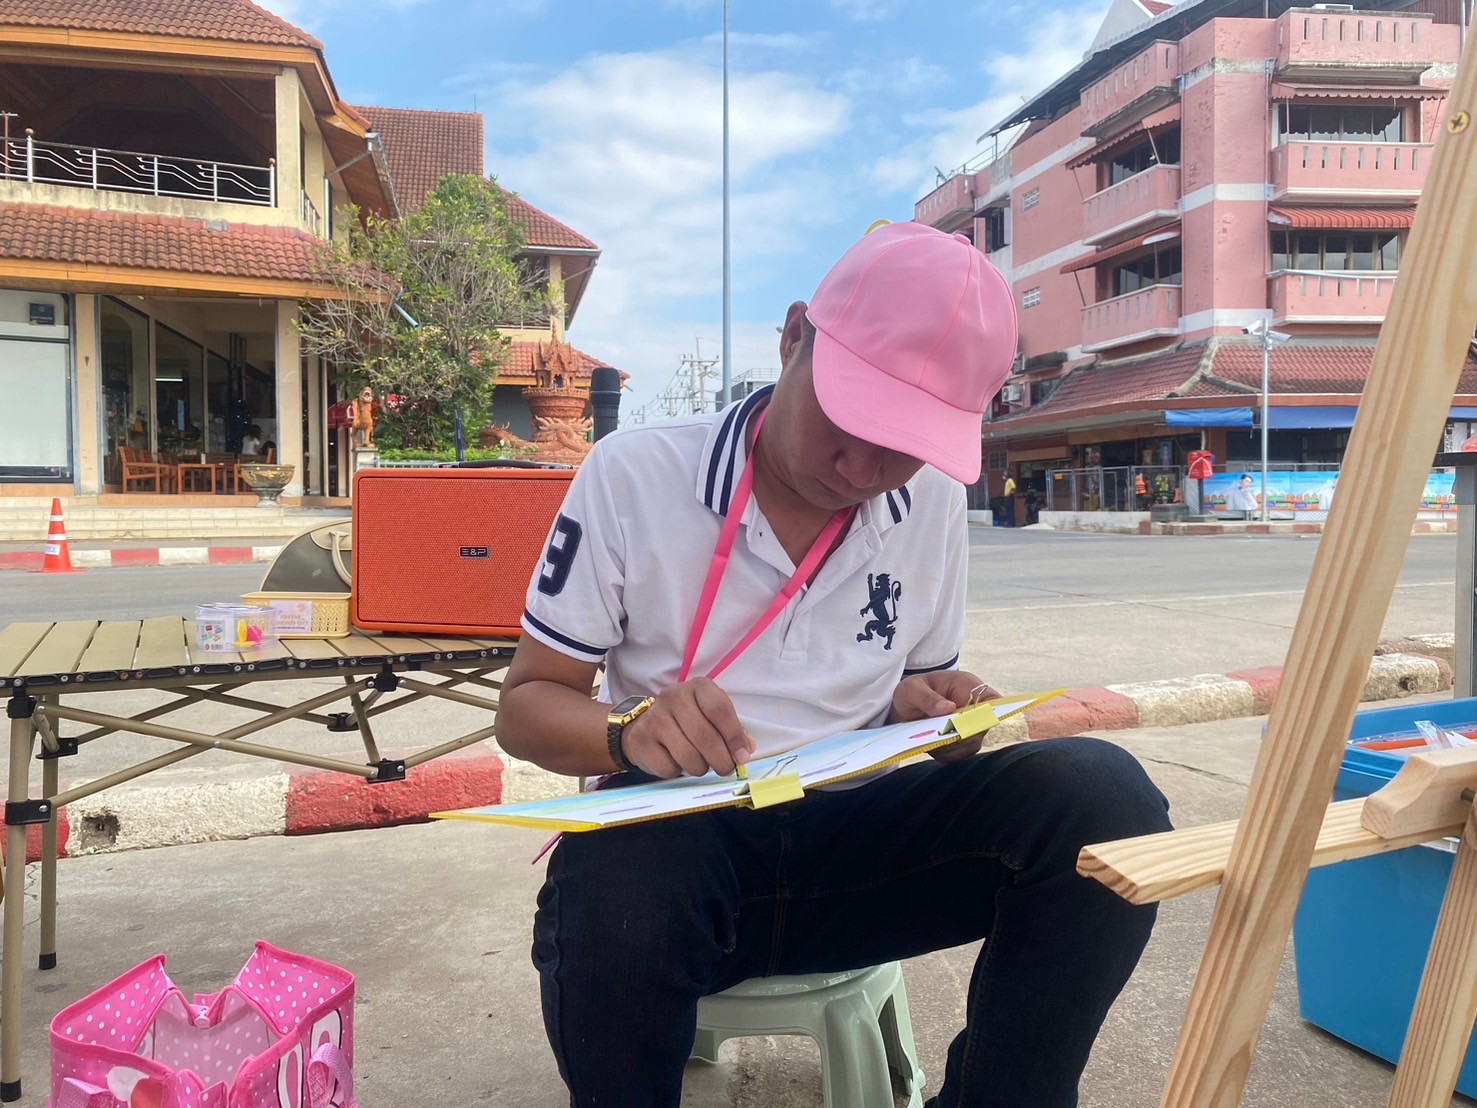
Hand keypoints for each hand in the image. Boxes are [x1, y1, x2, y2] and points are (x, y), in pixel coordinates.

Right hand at [621, 677, 755, 778]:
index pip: (719, 710)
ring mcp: (655, 718)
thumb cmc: (688, 721)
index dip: (734, 736)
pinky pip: (668, 767)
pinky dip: (678, 771)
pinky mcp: (641, 740)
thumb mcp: (711, 716)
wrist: (645, 725)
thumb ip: (732, 731)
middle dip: (721, 760)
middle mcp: (674, 697)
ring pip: (687, 755)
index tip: (742, 756)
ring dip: (700, 768)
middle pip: (705, 736)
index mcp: (698, 687)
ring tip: (701, 764)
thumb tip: (746, 750)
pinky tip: (677, 762)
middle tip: (725, 769)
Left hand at [888, 670, 998, 763]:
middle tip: (944, 734)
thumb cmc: (914, 690)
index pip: (993, 700)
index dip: (993, 711)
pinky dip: (944, 755)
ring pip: (971, 745)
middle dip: (965, 733)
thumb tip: (948, 708)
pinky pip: (957, 755)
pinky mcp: (957, 745)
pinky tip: (930, 748)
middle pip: (982, 727)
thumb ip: (928, 697)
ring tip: (933, 742)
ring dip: (953, 747)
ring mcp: (967, 729)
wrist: (904, 705)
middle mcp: (973, 711)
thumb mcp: (913, 688)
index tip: (976, 719)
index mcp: (968, 688)